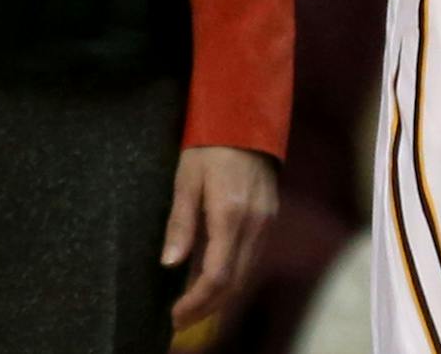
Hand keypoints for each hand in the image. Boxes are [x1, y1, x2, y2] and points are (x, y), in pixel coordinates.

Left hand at [162, 144, 280, 329]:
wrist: (247, 120)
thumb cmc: (210, 147)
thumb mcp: (186, 180)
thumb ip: (180, 223)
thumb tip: (170, 264)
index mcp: (231, 214)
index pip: (217, 275)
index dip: (196, 302)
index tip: (174, 316)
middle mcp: (255, 224)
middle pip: (235, 282)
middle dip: (206, 307)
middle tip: (179, 320)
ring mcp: (267, 222)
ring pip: (246, 274)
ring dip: (220, 296)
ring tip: (192, 306)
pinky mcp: (270, 218)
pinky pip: (252, 259)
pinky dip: (233, 277)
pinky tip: (212, 280)